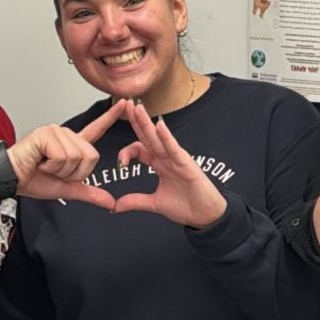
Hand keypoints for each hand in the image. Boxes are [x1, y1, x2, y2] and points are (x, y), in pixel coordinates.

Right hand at [7, 102, 125, 208]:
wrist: (11, 179)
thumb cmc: (34, 179)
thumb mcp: (68, 189)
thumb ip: (90, 193)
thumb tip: (111, 203)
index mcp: (73, 145)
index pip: (97, 129)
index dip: (112, 117)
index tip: (127, 103)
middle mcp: (66, 134)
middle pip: (90, 156)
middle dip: (75, 172)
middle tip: (55, 170)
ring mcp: (56, 131)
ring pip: (77, 157)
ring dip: (61, 170)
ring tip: (45, 165)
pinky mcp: (46, 134)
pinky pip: (63, 156)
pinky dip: (52, 166)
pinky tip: (40, 161)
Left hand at [112, 102, 228, 225]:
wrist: (205, 215)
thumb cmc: (185, 206)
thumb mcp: (154, 204)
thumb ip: (135, 201)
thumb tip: (114, 206)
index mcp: (159, 164)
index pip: (139, 149)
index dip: (126, 152)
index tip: (121, 164)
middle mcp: (166, 157)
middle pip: (147, 136)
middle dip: (136, 120)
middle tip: (124, 103)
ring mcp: (177, 158)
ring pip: (159, 138)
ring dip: (147, 123)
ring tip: (137, 108)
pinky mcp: (187, 163)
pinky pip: (174, 148)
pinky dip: (167, 137)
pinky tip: (159, 126)